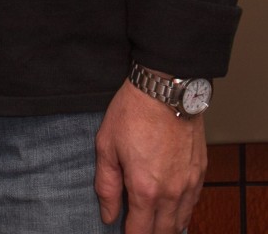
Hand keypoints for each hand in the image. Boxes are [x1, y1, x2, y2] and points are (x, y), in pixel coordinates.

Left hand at [94, 78, 206, 232]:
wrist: (165, 89)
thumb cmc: (133, 112)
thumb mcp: (106, 145)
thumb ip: (106, 185)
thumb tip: (108, 215)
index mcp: (145, 189)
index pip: (140, 233)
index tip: (123, 233)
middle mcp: (171, 193)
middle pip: (163, 232)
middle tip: (137, 228)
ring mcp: (189, 183)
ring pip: (181, 222)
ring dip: (167, 227)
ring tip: (153, 223)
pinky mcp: (200, 172)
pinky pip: (193, 204)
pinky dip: (182, 212)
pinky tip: (172, 208)